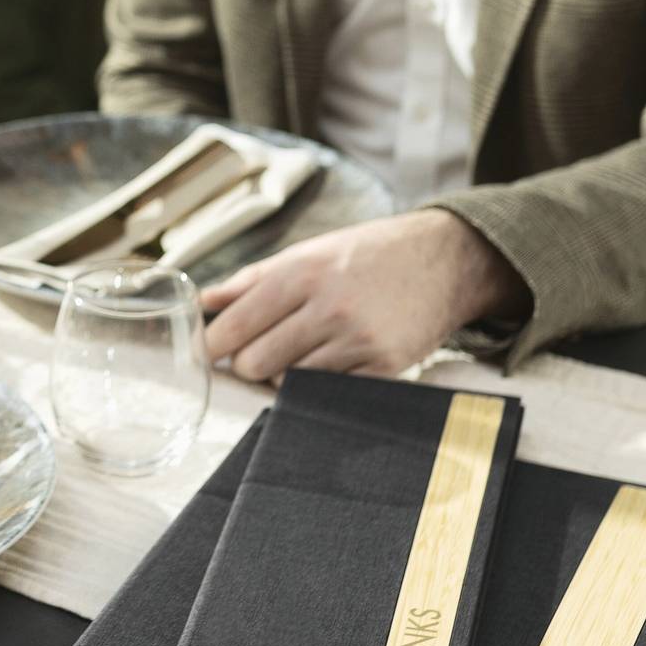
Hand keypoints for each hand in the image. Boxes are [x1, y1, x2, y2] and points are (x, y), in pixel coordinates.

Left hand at [200, 210, 525, 383]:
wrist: (443, 260)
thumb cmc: (366, 254)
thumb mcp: (307, 252)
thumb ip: (250, 280)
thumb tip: (202, 302)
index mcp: (301, 273)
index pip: (236, 326)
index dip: (214, 344)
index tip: (209, 351)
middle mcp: (328, 307)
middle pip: (254, 363)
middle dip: (247, 363)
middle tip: (255, 353)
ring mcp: (357, 341)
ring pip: (288, 382)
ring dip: (282, 374)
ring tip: (296, 354)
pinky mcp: (384, 368)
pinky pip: (328, 393)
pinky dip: (317, 385)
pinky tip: (326, 364)